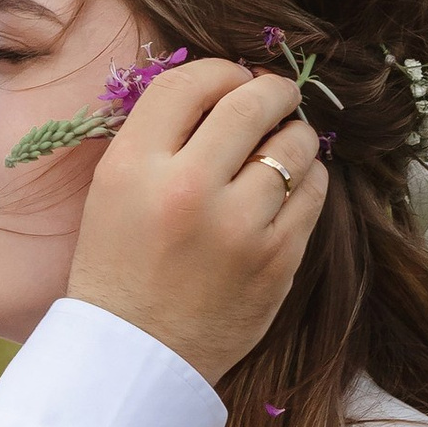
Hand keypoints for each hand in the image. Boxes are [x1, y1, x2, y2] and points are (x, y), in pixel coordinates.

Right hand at [67, 57, 325, 382]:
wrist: (136, 355)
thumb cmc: (121, 268)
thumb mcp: (113, 191)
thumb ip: (160, 137)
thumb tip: (227, 86)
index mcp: (134, 168)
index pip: (190, 83)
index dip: (221, 71)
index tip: (233, 81)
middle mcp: (186, 191)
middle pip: (251, 102)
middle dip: (272, 90)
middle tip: (276, 97)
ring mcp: (237, 227)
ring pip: (294, 144)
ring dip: (294, 135)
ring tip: (281, 147)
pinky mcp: (277, 260)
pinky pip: (314, 191)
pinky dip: (308, 179)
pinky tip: (289, 187)